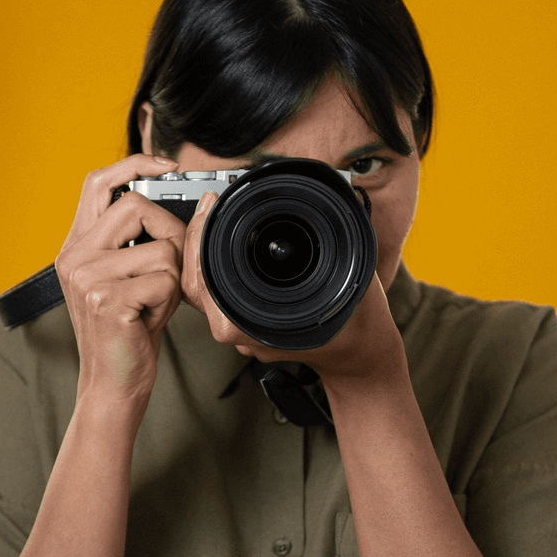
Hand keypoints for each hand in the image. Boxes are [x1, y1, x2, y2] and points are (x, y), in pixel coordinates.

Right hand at [54, 154, 192, 413]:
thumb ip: (142, 240)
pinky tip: (149, 318)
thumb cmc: (128, 331)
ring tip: (151, 303)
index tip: (167, 166)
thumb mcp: (131, 277)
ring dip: (171, 279)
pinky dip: (169, 302)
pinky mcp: (106, 300)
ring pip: (161, 248)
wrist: (113, 383)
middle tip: (167, 271)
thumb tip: (191, 204)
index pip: (98, 183)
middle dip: (169, 234)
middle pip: (137, 206)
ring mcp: (87, 277)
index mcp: (77, 246)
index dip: (134, 164)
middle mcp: (75, 257)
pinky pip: (165, 280)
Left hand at [178, 192, 410, 391]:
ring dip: (202, 252)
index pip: (206, 284)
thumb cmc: (355, 322)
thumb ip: (332, 240)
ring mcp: (243, 331)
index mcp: (257, 324)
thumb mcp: (349, 273)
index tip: (209, 209)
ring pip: (205, 292)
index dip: (200, 241)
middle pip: (197, 286)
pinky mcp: (246, 326)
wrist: (360, 353)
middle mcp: (244, 332)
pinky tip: (220, 243)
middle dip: (196, 238)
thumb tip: (320, 203)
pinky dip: (214, 266)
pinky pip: (218, 295)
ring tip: (210, 217)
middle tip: (208, 205)